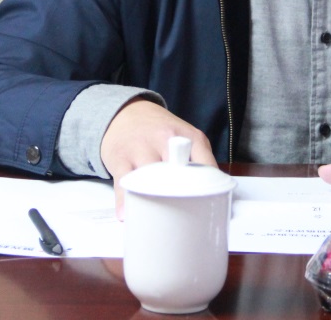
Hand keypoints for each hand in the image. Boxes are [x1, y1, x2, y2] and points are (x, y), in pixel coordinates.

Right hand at [100, 98, 216, 218]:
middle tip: (184, 214)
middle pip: (177, 173)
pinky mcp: (120, 158)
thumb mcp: (186, 137)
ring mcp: (141, 148)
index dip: (208, 188)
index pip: (205, 165)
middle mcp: (166, 139)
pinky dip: (126, 201)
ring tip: (158, 218)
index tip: (208, 206)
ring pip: (150, 178)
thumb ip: (198, 161)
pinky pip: (124, 183)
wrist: (127, 112)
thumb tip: (209, 195)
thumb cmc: (160, 131)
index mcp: (189, 136)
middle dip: (181, 195)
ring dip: (154, 199)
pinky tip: (127, 213)